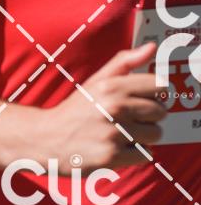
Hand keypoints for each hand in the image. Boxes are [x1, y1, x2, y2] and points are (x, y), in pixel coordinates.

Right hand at [44, 43, 165, 173]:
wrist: (44, 139)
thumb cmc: (74, 110)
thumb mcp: (95, 82)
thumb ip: (124, 63)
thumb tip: (151, 48)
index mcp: (112, 86)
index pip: (159, 86)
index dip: (154, 94)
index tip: (142, 100)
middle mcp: (115, 107)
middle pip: (160, 112)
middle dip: (148, 118)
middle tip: (127, 120)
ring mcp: (114, 133)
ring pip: (155, 135)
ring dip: (142, 137)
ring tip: (120, 135)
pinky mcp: (111, 156)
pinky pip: (144, 154)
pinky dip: (133, 154)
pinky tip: (115, 149)